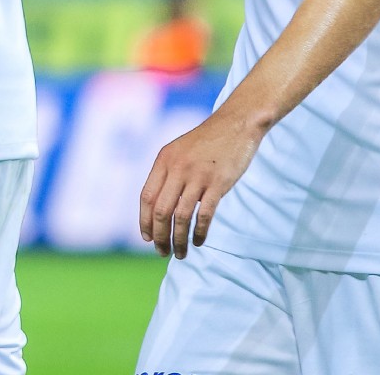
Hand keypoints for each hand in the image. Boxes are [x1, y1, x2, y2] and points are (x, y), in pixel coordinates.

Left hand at [138, 110, 265, 257]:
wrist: (235, 125)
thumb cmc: (206, 142)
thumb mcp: (179, 151)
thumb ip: (168, 174)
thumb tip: (157, 206)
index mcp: (163, 160)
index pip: (146, 197)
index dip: (144, 221)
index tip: (147, 238)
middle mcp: (177, 168)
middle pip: (161, 211)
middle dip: (159, 236)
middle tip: (162, 252)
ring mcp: (198, 176)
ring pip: (181, 217)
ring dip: (178, 239)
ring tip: (180, 253)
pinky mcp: (218, 184)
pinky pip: (204, 215)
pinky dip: (199, 232)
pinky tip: (198, 242)